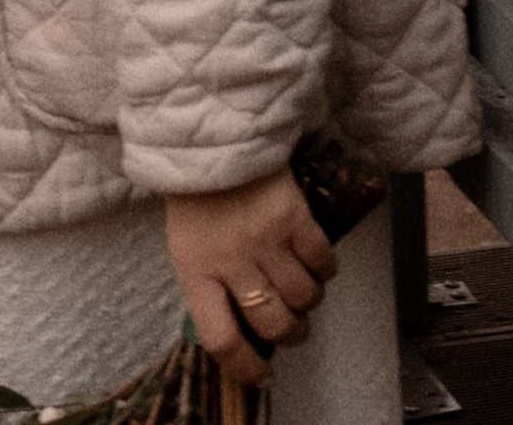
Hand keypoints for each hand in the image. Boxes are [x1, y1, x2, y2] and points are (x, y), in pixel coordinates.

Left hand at [166, 169, 337, 368]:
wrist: (212, 136)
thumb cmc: (196, 198)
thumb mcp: (187, 247)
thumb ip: (211, 288)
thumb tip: (246, 332)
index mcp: (196, 270)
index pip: (222, 339)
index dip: (246, 368)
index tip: (263, 376)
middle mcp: (232, 260)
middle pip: (273, 323)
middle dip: (290, 334)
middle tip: (292, 326)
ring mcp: (265, 237)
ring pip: (304, 297)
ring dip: (309, 302)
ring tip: (301, 289)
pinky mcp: (294, 214)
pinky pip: (322, 262)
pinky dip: (325, 269)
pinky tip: (315, 261)